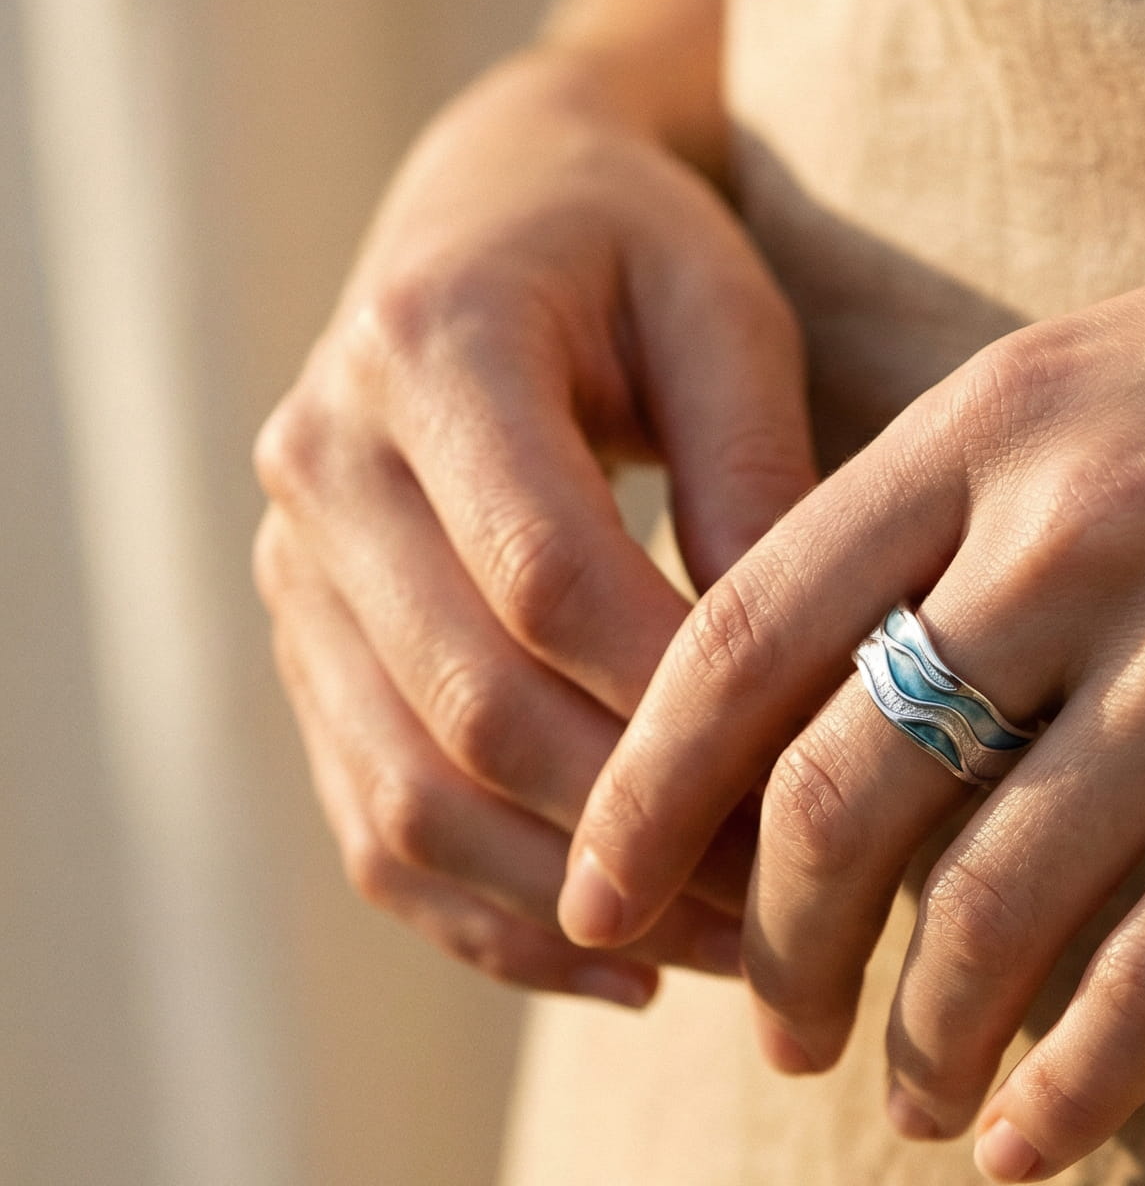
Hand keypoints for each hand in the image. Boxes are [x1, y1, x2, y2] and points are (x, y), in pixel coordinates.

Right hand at [255, 44, 813, 1002]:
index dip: (672, 705)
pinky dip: (490, 918)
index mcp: (431, 344)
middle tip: (792, 909)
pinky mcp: (305, 647)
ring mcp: (294, 568)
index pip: (543, 575)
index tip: (808, 789)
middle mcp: (325, 462)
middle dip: (633, 831)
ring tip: (729, 958)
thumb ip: (757, 466)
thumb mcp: (724, 308)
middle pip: (467, 705)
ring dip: (567, 906)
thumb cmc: (638, 257)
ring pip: (404, 795)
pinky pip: (372, 823)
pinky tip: (623, 969)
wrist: (487, 216)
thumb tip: (795, 672)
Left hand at [560, 91, 1144, 1168]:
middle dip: (767, 946)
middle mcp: (1083, 531)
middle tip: (764, 1032)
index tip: (599, 892)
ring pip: (990, 908)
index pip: (743, 630)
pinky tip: (1040, 1144)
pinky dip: (1077, 1083)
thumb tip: (863, 665)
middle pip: (834, 794)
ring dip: (925, 1042)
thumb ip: (989, 485)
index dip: (645, 788)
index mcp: (1006, 416)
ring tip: (912, 1109)